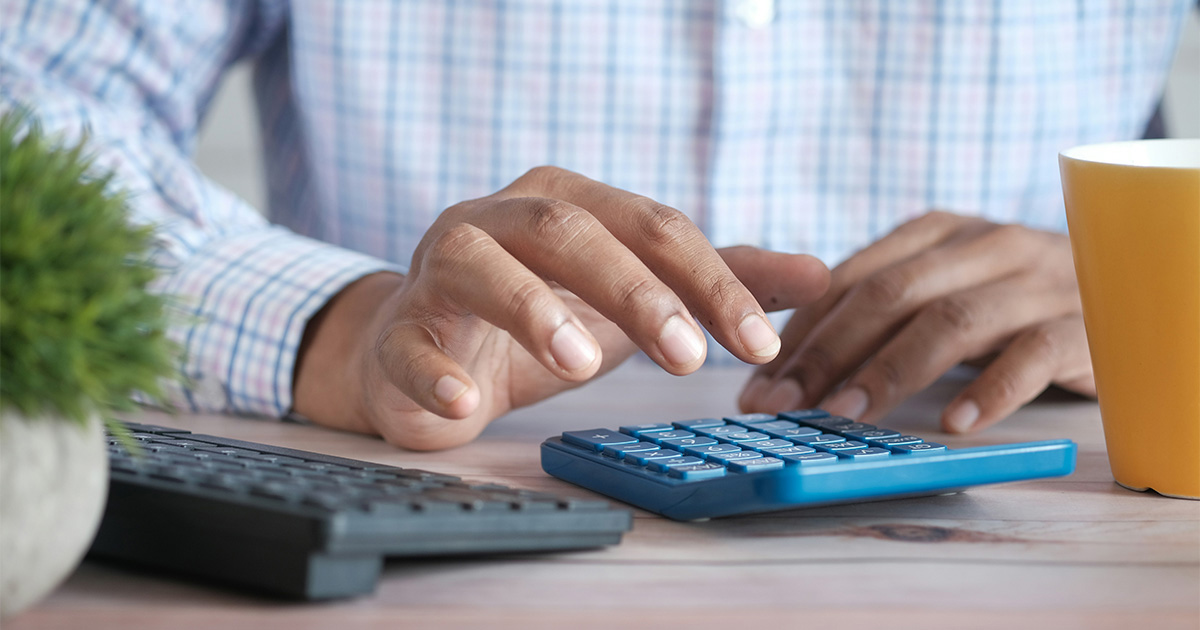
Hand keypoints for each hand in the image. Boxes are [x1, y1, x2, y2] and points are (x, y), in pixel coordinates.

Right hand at [294, 167, 829, 449]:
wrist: (428, 351)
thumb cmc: (541, 316)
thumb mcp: (635, 296)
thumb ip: (717, 281)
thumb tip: (820, 274)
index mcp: (568, 202)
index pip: (651, 226)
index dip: (710, 280)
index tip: (760, 343)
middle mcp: (501, 219)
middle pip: (570, 230)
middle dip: (634, 290)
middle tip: (688, 358)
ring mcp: (441, 269)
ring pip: (481, 265)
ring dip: (532, 309)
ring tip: (581, 362)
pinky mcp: (398, 331)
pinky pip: (408, 344)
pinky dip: (434, 373)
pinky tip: (466, 405)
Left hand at [738, 211, 1095, 432]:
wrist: (1129, 290)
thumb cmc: (1010, 302)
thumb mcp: (943, 288)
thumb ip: (879, 309)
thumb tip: (785, 360)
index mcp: (938, 232)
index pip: (852, 277)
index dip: (800, 331)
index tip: (759, 383)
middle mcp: (984, 245)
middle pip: (891, 294)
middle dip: (826, 352)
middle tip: (783, 404)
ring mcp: (1036, 281)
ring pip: (951, 319)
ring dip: (891, 371)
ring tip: (846, 416)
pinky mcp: (1083, 324)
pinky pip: (1033, 354)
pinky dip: (991, 390)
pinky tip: (955, 425)